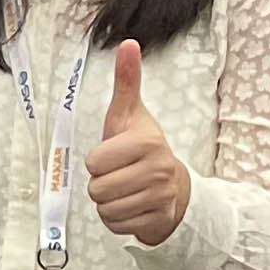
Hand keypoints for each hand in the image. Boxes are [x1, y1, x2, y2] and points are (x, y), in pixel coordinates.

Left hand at [82, 39, 189, 243]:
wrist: (174, 187)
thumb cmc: (142, 149)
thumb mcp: (130, 115)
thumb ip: (126, 82)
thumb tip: (128, 45)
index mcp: (147, 142)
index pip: (95, 162)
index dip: (97, 161)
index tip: (114, 156)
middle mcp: (158, 169)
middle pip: (97, 188)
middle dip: (101, 183)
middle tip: (119, 174)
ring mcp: (160, 196)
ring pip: (105, 207)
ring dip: (108, 202)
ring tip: (125, 189)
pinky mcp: (157, 220)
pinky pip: (115, 224)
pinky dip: (117, 219)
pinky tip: (131, 205)